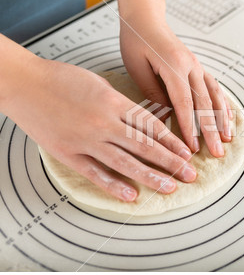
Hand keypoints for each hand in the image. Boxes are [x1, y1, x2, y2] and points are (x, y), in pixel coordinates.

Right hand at [2, 53, 196, 201]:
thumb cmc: (61, 79)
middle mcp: (104, 123)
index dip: (172, 142)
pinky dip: (114, 186)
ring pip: (125, 163)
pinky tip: (131, 196)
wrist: (24, 84)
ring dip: (151, 177)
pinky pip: (95, 173)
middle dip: (171, 162)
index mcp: (114, 103)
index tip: (187, 153)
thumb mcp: (99, 84)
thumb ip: (121, 104)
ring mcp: (86, 140)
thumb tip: (142, 120)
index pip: (151, 126)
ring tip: (170, 187)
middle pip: (145, 147)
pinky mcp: (68, 153)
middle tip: (190, 174)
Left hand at [120, 21, 232, 157]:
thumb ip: (153, 94)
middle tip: (217, 152)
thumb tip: (166, 120)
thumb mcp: (137, 68)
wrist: (146, 17)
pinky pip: (215, 87)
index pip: (184, 103)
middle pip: (205, 103)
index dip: (190, 127)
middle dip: (212, 130)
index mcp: (174, 66)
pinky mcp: (198, 67)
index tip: (193, 148)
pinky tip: (228, 117)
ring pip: (215, 96)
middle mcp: (191, 66)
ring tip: (228, 139)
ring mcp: (197, 66)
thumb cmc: (136, 41)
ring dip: (223, 119)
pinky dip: (223, 104)